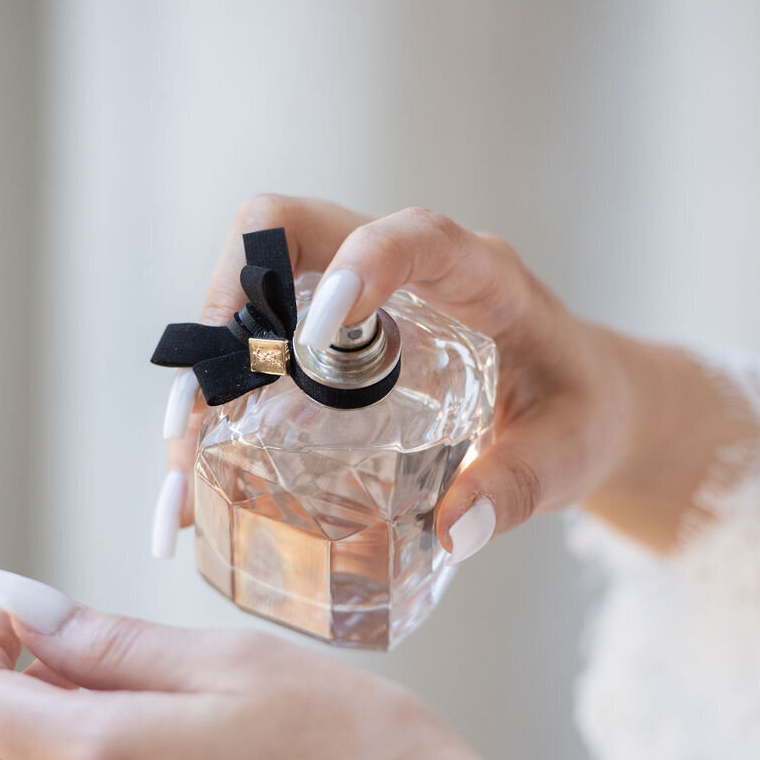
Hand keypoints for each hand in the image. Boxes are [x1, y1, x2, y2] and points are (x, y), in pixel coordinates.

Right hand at [155, 195, 634, 561]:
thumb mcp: (569, 454)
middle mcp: (399, 264)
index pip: (410, 234)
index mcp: (475, 272)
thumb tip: (454, 530)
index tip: (313, 335)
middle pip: (285, 230)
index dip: (360, 266)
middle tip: (203, 405)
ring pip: (248, 284)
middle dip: (227, 305)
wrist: (578, 397)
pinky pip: (251, 339)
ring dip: (204, 362)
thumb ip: (520, 487)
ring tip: (180, 458)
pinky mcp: (324, 330)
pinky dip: (215, 401)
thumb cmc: (579, 410)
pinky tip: (193, 477)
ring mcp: (352, 291)